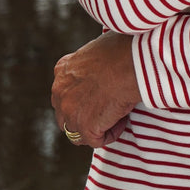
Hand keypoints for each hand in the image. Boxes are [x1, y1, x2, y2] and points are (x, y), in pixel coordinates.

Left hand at [52, 30, 140, 147]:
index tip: (102, 94)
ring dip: (97, 127)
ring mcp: (70, 111)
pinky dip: (111, 133)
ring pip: (77, 132)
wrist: (130, 62)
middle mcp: (60, 91)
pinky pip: (97, 140)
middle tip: (108, 108)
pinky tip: (123, 119)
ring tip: (117, 115)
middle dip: (84, 116)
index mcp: (62, 70)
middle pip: (66, 115)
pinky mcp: (85, 127)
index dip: (83, 98)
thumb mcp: (97, 48)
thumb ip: (92, 61)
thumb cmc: (123, 49)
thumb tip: (105, 65)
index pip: (65, 93)